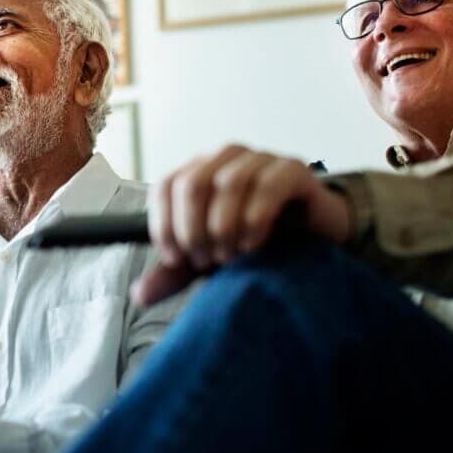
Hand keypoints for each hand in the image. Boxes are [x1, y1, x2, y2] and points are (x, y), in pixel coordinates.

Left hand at [133, 144, 349, 305]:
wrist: (312, 241)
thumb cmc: (252, 242)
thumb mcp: (207, 259)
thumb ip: (173, 273)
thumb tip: (140, 294)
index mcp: (198, 170)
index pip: (165, 186)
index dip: (164, 224)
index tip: (174, 258)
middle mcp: (225, 158)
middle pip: (191, 183)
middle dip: (193, 229)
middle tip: (206, 260)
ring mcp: (260, 159)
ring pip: (228, 183)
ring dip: (224, 227)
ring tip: (231, 256)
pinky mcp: (293, 169)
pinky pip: (267, 185)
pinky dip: (255, 218)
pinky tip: (253, 245)